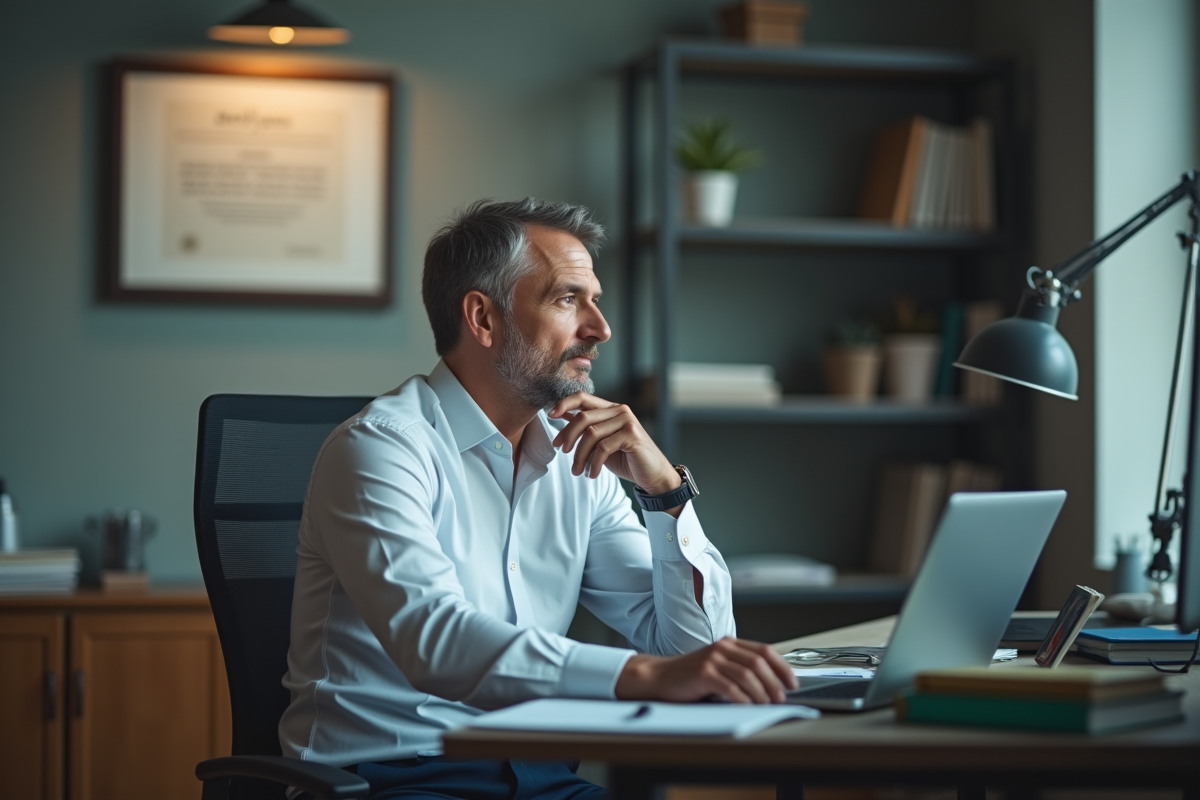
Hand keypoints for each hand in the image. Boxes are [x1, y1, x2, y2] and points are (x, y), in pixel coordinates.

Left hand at [548, 393, 678, 494]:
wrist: (652, 475)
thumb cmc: (626, 458)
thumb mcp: (601, 442)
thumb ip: (586, 429)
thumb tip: (561, 416)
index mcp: (610, 408)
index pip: (582, 398)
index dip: (564, 403)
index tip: (549, 415)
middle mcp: (619, 410)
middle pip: (583, 417)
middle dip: (568, 436)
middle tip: (562, 452)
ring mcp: (627, 421)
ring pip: (591, 434)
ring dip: (579, 456)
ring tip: (577, 471)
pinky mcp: (632, 435)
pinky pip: (603, 447)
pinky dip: (594, 463)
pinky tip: (592, 474)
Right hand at [614, 637, 797, 703]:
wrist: (660, 677)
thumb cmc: (691, 675)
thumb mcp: (718, 665)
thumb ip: (739, 667)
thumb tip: (771, 684)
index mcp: (730, 643)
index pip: (764, 651)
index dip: (782, 667)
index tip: (792, 683)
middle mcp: (722, 648)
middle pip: (758, 663)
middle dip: (775, 683)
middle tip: (781, 697)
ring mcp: (712, 659)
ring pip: (747, 675)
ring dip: (762, 692)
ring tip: (767, 704)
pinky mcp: (703, 674)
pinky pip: (730, 687)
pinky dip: (743, 698)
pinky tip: (747, 705)